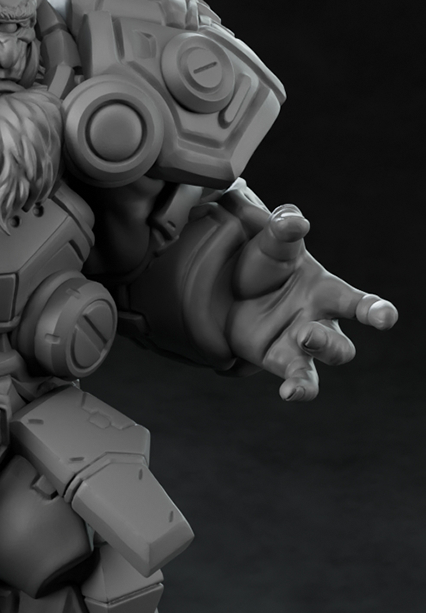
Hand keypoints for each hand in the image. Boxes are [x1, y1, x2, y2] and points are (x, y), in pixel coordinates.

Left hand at [226, 205, 396, 400]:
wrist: (228, 287)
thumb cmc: (264, 264)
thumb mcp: (271, 243)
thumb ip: (283, 228)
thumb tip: (294, 218)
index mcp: (326, 292)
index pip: (359, 304)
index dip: (375, 310)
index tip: (384, 317)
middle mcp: (320, 321)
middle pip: (341, 344)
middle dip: (328, 342)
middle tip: (307, 332)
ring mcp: (302, 344)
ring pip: (324, 362)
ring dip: (316, 357)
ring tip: (301, 343)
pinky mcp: (280, 359)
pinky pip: (299, 379)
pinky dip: (299, 389)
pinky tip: (290, 395)